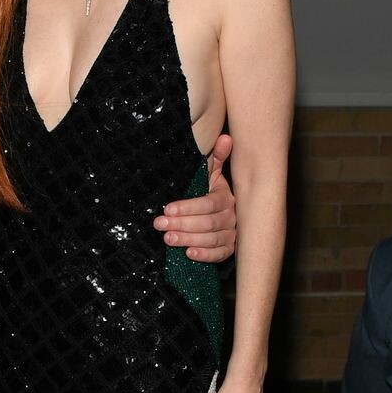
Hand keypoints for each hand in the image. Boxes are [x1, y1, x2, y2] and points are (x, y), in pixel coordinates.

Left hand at [154, 132, 234, 261]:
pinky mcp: (229, 249)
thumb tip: (224, 137)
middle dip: (182, 224)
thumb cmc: (213, 192)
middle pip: (207, 223)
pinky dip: (205, 255)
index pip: (208, 204)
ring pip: (211, 239)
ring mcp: (231, 234)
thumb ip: (217, 158)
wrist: (226, 214)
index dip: (188, 207)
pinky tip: (189, 254)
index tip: (167, 209)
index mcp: (226, 197)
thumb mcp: (213, 175)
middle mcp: (231, 217)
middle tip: (160, 224)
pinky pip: (219, 254)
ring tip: (168, 238)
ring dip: (189, 239)